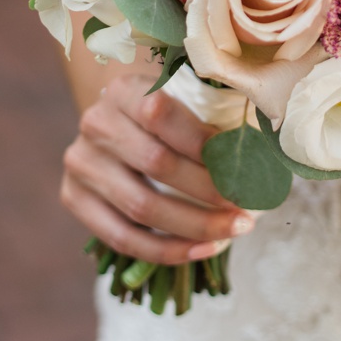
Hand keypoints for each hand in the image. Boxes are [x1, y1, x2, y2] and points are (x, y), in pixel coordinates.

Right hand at [60, 71, 256, 263]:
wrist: (120, 130)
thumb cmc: (169, 120)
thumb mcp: (186, 103)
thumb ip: (217, 120)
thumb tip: (267, 155)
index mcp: (123, 90)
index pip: (160, 112)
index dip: (204, 143)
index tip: (243, 168)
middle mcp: (95, 122)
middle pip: (156, 163)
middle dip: (209, 191)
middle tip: (247, 209)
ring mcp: (80, 162)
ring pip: (141, 206)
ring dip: (196, 225)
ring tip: (234, 231)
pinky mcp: (74, 198)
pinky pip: (122, 237)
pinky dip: (167, 250)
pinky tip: (202, 249)